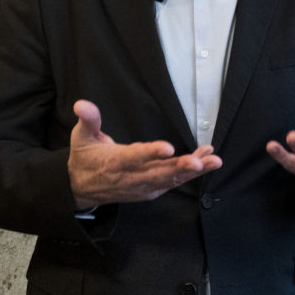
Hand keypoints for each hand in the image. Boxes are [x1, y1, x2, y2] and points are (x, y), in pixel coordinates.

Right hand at [67, 99, 221, 209]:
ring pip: (170, 179)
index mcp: (115, 162)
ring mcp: (143, 186)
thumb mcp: (81, 138)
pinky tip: (207, 160)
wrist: (81, 188)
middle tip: (199, 162)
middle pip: (158, 173)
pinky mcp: (151, 190)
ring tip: (213, 160)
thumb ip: (88, 120)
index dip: (150, 153)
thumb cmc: (85, 158)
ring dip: (193, 171)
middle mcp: (131, 177)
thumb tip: (81, 104)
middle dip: (180, 168)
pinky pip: (173, 181)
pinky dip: (190, 173)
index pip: (134, 157)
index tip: (168, 148)